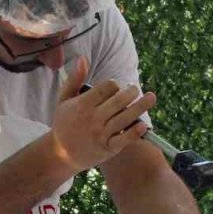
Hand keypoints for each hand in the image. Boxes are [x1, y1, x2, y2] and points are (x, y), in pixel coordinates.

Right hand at [50, 56, 154, 172]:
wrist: (61, 154)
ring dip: (141, 107)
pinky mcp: (108, 148)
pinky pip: (124, 139)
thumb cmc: (64, 123)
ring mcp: (101, 134)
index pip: (107, 87)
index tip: (116, 88)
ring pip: (125, 118)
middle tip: (135, 90)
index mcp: (83, 104)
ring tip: (151, 97)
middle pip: (119, 100)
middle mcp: (93, 119)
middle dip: (131, 92)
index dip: (116, 85)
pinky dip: (134, 132)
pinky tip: (143, 125)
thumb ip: (74, 79)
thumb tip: (83, 58)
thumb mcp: (63, 99)